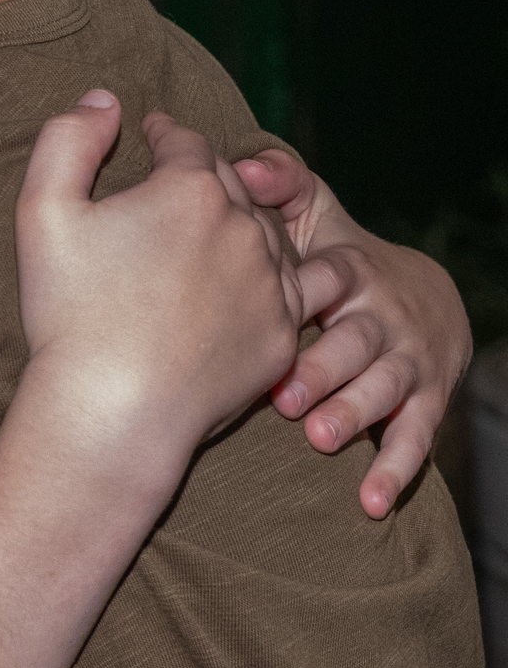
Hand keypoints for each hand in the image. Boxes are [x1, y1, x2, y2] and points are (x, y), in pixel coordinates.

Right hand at [16, 93, 301, 460]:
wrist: (112, 413)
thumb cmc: (71, 313)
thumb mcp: (42, 210)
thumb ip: (68, 139)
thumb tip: (104, 102)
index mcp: (192, 188)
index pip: (184, 141)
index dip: (164, 134)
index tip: (153, 135)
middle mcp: (245, 227)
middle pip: (229, 183)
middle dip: (202, 177)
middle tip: (177, 186)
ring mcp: (270, 285)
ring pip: (262, 234)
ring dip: (238, 226)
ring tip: (210, 235)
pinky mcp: (281, 337)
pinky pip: (281, 293)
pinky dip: (261, 281)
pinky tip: (234, 288)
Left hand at [234, 152, 470, 517]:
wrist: (426, 297)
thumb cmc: (342, 259)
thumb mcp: (319, 215)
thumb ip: (280, 185)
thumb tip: (238, 166)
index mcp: (350, 270)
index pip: (333, 274)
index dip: (307, 289)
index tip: (274, 308)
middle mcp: (383, 315)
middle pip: (356, 341)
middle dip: (323, 369)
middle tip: (283, 397)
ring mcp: (407, 359)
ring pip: (385, 388)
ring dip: (354, 414)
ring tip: (318, 438)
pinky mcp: (428, 400)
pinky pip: (416, 437)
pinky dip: (396, 470)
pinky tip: (369, 501)